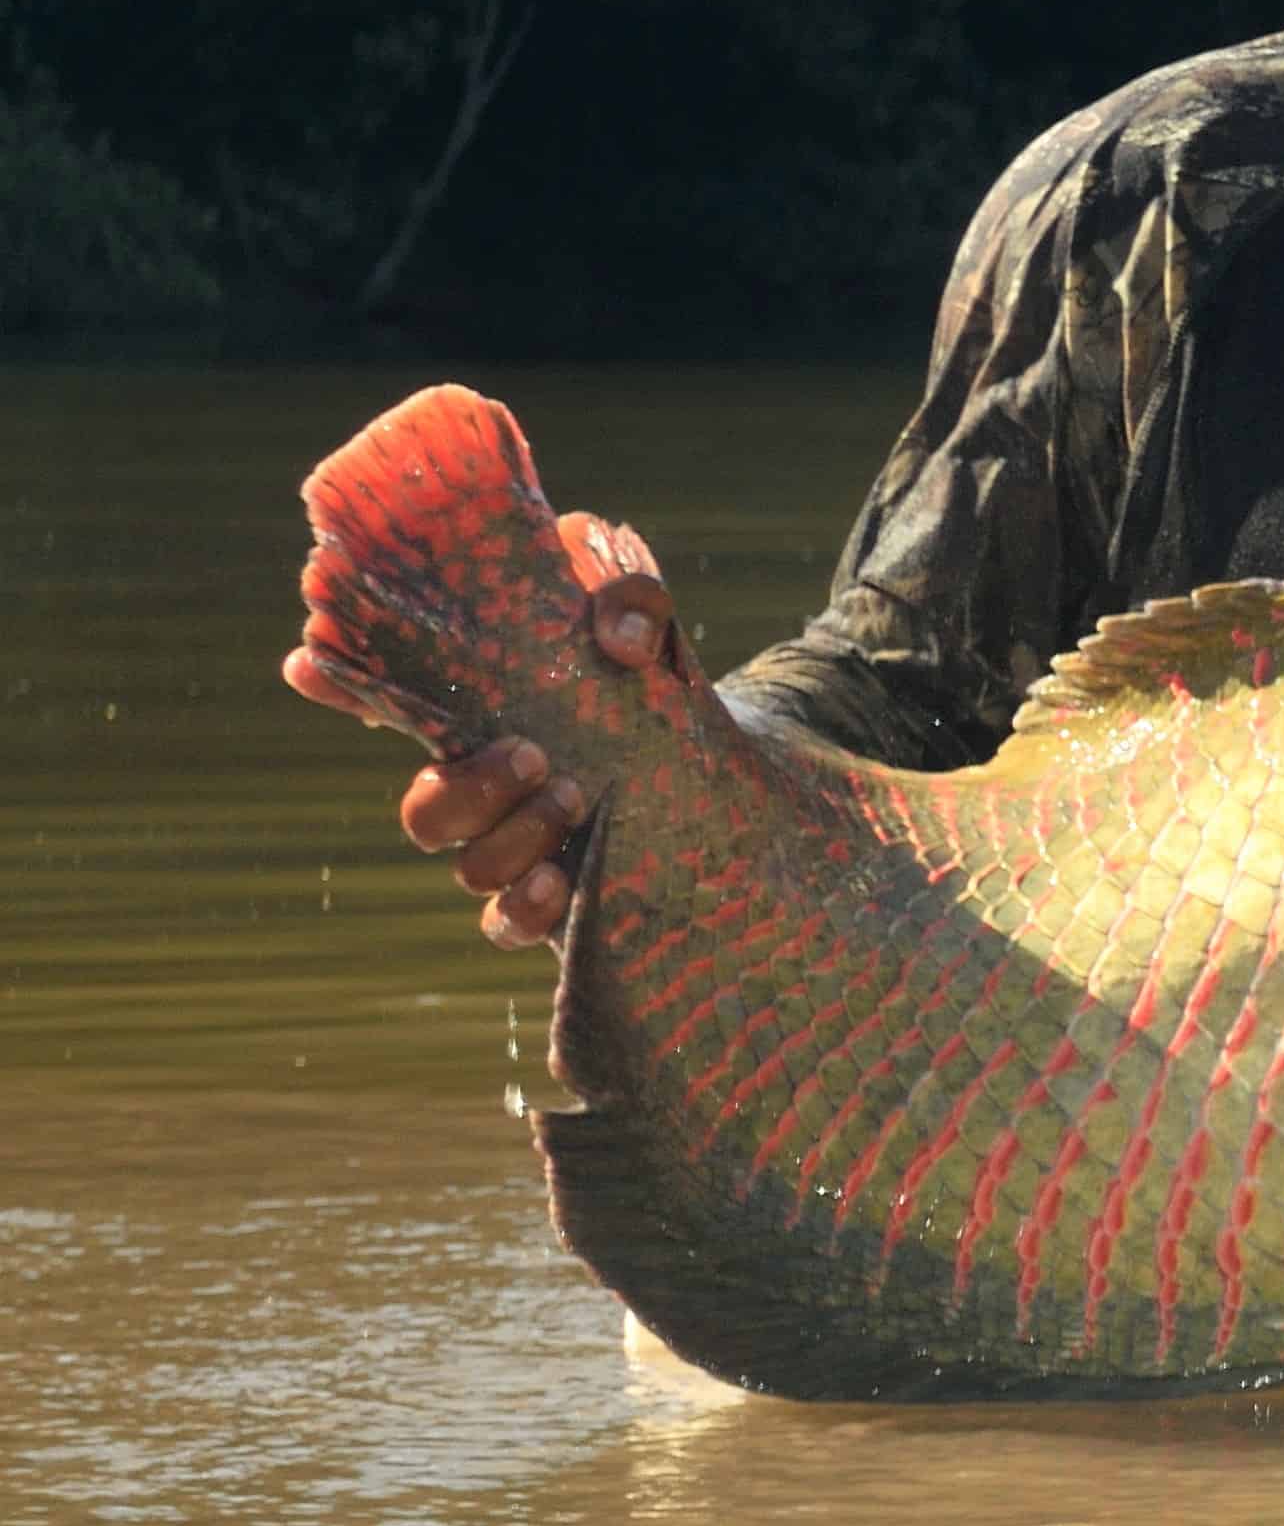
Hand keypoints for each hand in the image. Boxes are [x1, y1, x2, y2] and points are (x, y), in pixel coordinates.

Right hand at [283, 571, 671, 948]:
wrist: (734, 764)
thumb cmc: (662, 685)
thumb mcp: (650, 624)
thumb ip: (633, 601)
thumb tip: (615, 640)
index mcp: (485, 716)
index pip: (389, 702)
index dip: (341, 686)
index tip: (306, 662)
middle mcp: (487, 788)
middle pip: (425, 811)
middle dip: (467, 789)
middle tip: (535, 755)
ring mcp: (519, 847)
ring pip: (467, 867)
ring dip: (512, 836)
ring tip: (579, 797)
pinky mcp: (562, 899)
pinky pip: (507, 925)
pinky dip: (522, 908)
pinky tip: (558, 881)